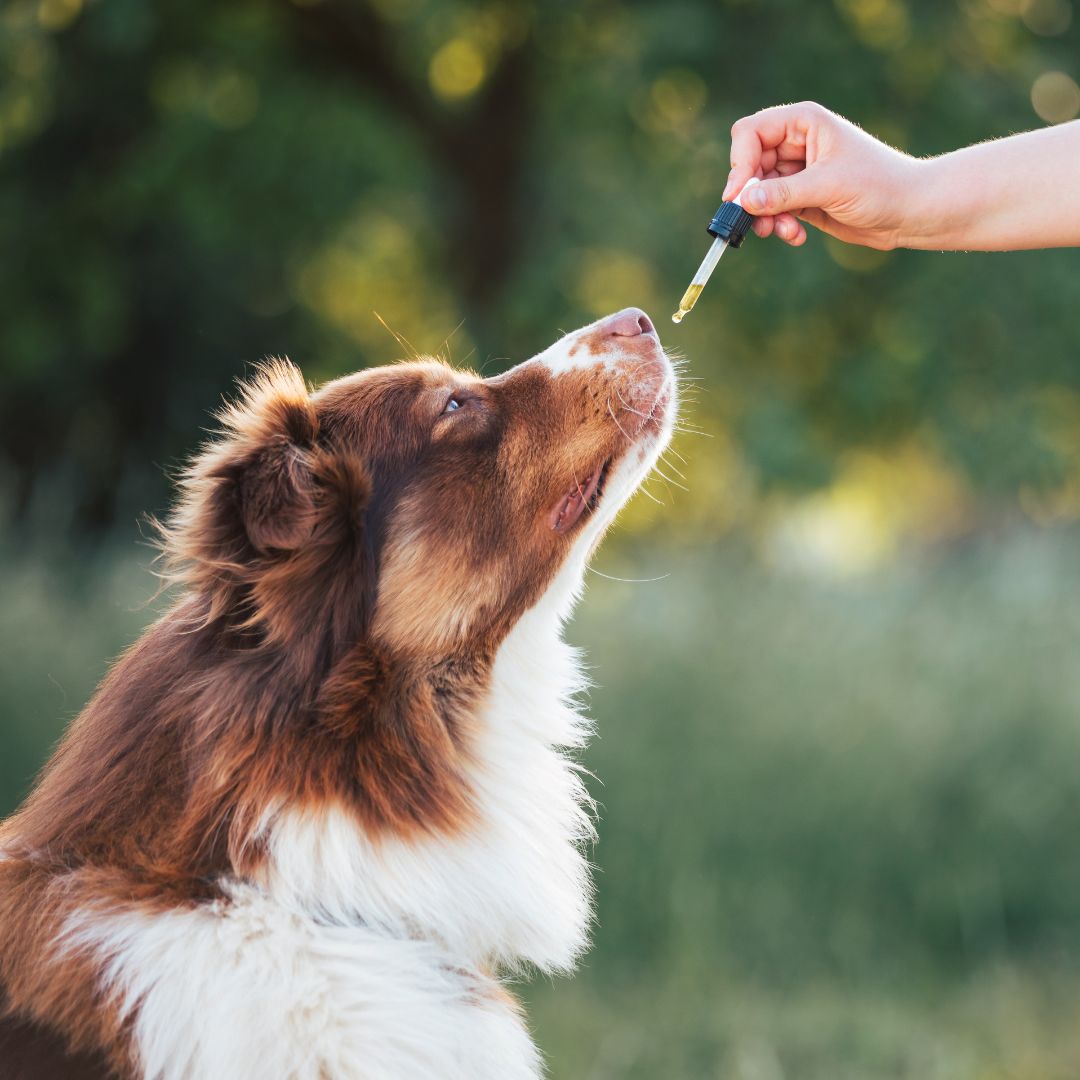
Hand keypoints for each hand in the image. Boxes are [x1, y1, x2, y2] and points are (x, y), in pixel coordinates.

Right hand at [724, 101, 923, 249]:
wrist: (910, 211)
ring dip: (765, 217)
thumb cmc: (879, 185)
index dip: (740, 163)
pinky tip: (796, 236)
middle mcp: (797, 144)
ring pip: (758, 193)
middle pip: (749, 166)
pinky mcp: (802, 198)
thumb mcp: (828, 186)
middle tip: (756, 223)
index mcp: (804, 123)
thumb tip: (743, 202)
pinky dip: (779, 226)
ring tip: (782, 232)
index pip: (751, 133)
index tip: (739, 196)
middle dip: (751, 197)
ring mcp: (798, 172)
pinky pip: (773, 211)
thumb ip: (783, 193)